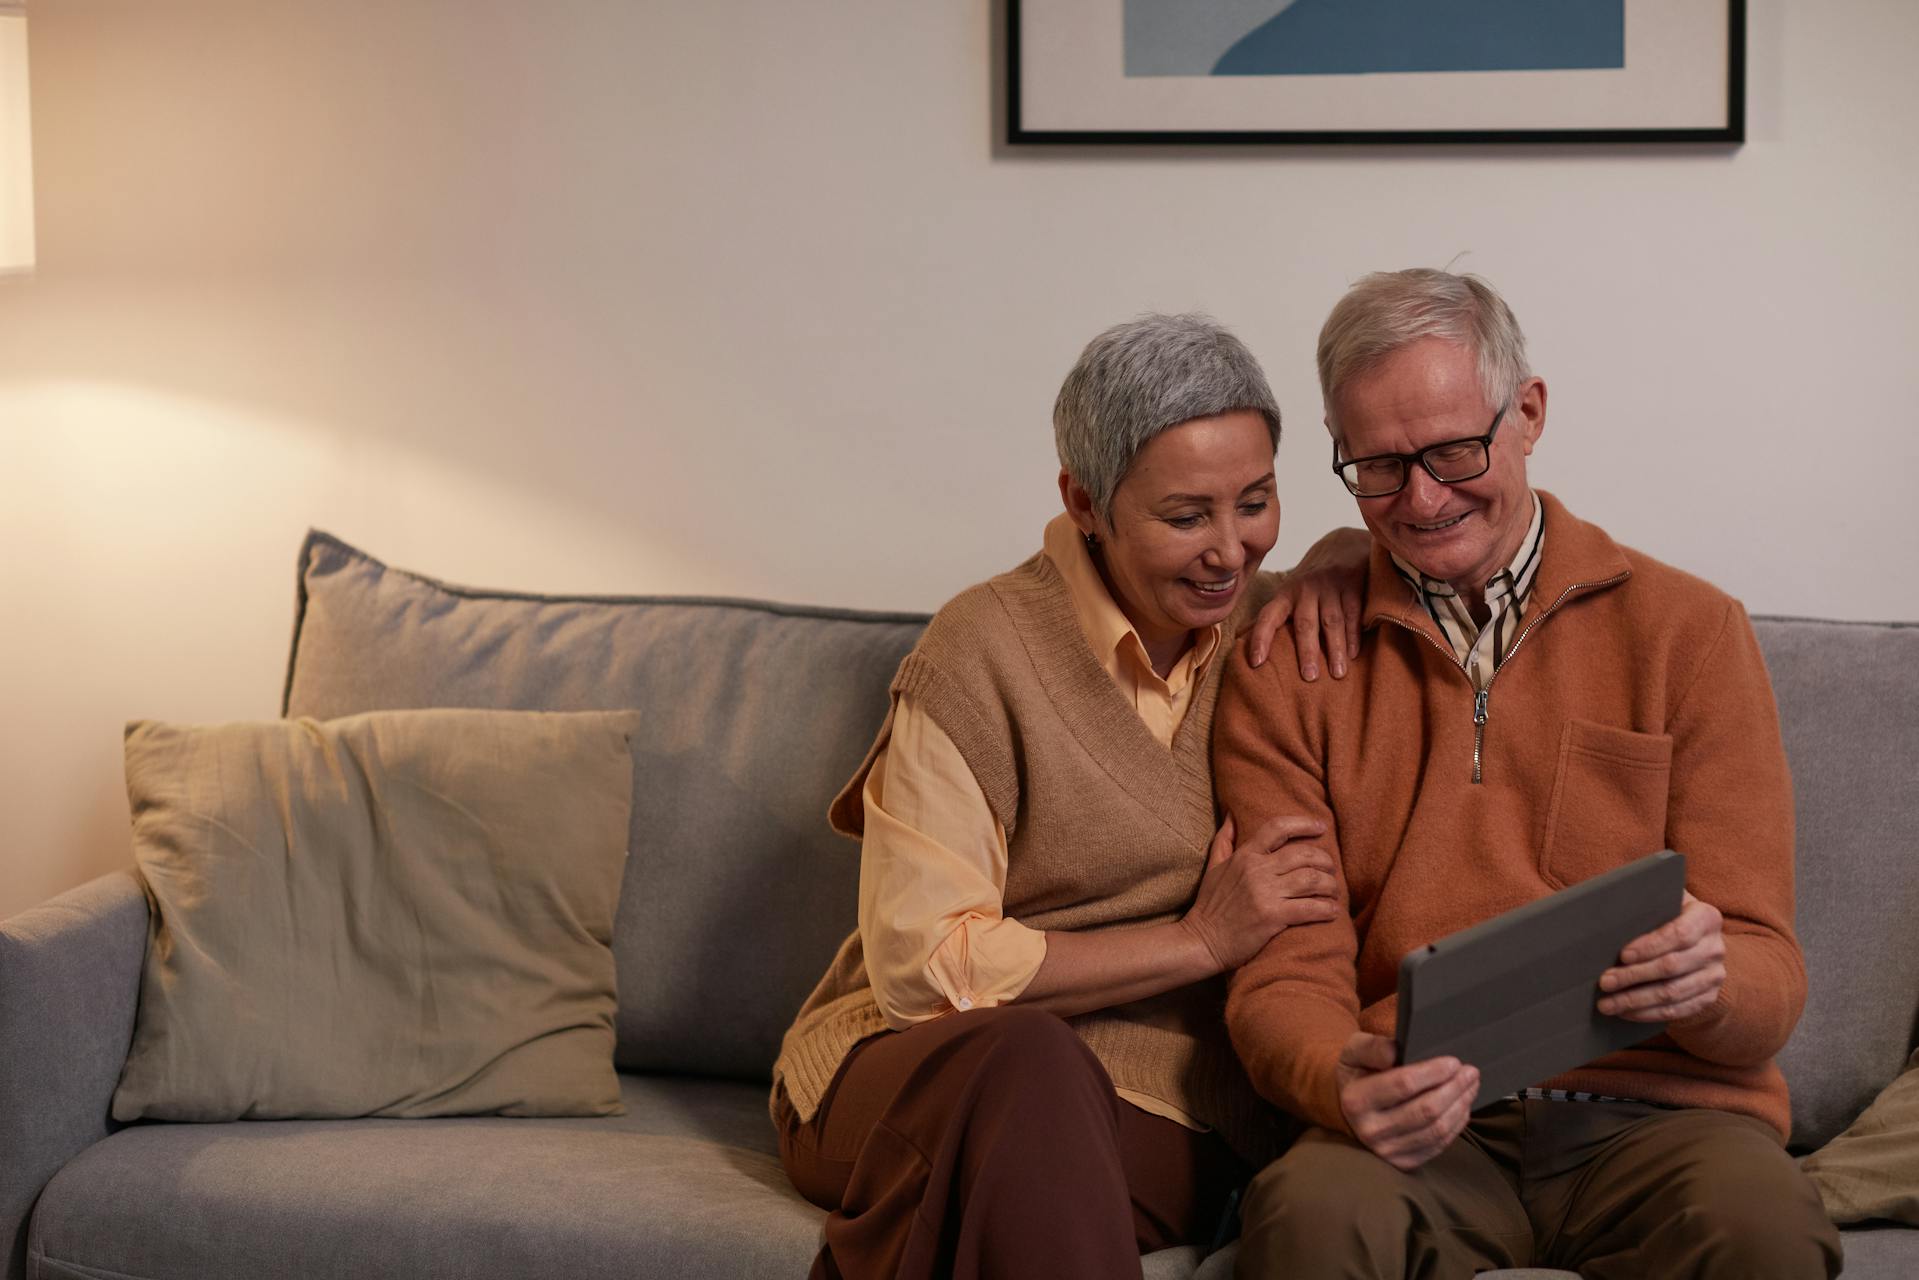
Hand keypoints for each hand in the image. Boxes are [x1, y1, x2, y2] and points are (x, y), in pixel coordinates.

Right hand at [1179, 814, 1338, 971]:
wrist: (1201, 941)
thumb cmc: (1209, 906)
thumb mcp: (1212, 867)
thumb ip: (1224, 840)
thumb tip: (1231, 815)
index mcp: (1245, 856)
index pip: (1278, 828)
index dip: (1304, 824)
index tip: (1321, 827)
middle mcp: (1256, 870)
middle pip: (1303, 854)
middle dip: (1325, 861)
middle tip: (1331, 870)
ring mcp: (1265, 893)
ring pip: (1312, 879)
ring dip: (1330, 885)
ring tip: (1333, 892)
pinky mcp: (1273, 917)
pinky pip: (1310, 908)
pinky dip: (1327, 909)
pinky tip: (1332, 912)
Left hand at [1247, 527, 1370, 677]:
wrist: (1341, 546)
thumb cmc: (1309, 584)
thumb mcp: (1288, 595)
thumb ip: (1271, 618)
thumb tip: (1241, 642)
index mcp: (1284, 595)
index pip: (1268, 617)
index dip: (1260, 639)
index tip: (1256, 663)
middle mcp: (1305, 590)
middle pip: (1305, 623)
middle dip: (1306, 651)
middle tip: (1308, 677)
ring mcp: (1330, 587)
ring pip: (1332, 621)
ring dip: (1335, 648)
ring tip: (1337, 674)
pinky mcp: (1352, 586)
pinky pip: (1352, 614)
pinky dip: (1353, 635)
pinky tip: (1352, 655)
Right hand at [1335, 1032, 1478, 1171]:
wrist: (1349, 1110)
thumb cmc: (1358, 1074)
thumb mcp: (1354, 1051)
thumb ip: (1372, 1046)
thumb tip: (1394, 1052)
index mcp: (1357, 1101)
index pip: (1403, 1084)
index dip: (1433, 1072)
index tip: (1453, 1061)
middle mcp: (1370, 1130)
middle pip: (1426, 1110)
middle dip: (1454, 1088)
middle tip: (1471, 1072)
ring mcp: (1387, 1151)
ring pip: (1436, 1129)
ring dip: (1460, 1105)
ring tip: (1470, 1086)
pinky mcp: (1403, 1162)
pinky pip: (1438, 1144)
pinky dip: (1456, 1124)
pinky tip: (1462, 1107)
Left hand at [1598, 891, 1725, 1021]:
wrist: (1697, 942)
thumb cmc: (1667, 916)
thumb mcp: (1662, 903)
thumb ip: (1645, 904)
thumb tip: (1606, 910)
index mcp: (1706, 917)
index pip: (1680, 933)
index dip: (1650, 946)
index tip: (1623, 955)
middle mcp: (1715, 947)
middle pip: (1672, 966)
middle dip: (1633, 976)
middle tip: (1604, 982)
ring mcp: (1714, 975)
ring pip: (1672, 993)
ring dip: (1635, 1000)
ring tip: (1607, 1003)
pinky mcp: (1709, 997)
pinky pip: (1677, 1010)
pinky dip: (1648, 1013)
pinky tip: (1625, 1012)